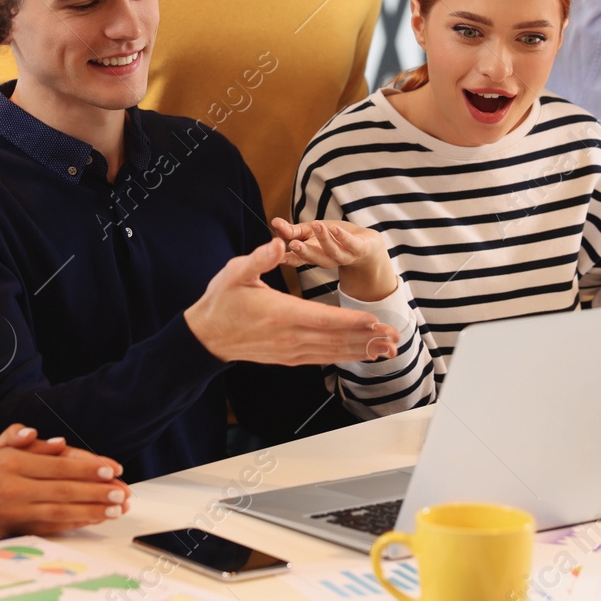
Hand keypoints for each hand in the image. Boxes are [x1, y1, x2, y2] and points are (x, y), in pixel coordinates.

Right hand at [0, 431, 129, 554]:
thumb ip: (18, 439)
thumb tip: (49, 439)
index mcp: (10, 463)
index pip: (58, 465)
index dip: (87, 468)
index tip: (112, 468)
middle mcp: (14, 488)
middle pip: (63, 489)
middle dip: (96, 491)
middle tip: (122, 492)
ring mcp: (15, 512)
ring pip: (60, 511)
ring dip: (91, 510)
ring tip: (115, 508)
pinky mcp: (15, 530)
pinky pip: (50, 527)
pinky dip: (73, 523)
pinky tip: (92, 520)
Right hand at [184, 239, 398, 363]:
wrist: (206, 337)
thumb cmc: (222, 301)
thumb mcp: (236, 273)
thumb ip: (259, 259)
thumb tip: (279, 243)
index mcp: (282, 314)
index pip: (325, 319)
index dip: (353, 321)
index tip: (377, 320)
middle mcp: (290, 337)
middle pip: (336, 339)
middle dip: (367, 338)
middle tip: (394, 338)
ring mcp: (290, 351)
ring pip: (332, 352)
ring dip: (360, 350)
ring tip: (386, 349)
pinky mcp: (288, 358)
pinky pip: (321, 358)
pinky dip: (342, 356)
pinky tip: (358, 354)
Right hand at [271, 217, 396, 301]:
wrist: (366, 244)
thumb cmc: (335, 237)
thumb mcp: (311, 231)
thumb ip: (293, 230)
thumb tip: (274, 222)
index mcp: (313, 256)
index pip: (297, 259)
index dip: (287, 258)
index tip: (277, 254)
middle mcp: (327, 259)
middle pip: (314, 258)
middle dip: (303, 252)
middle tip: (292, 244)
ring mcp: (344, 256)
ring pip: (332, 251)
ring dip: (324, 239)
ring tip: (315, 225)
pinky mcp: (359, 249)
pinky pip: (350, 244)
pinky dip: (342, 237)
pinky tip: (334, 228)